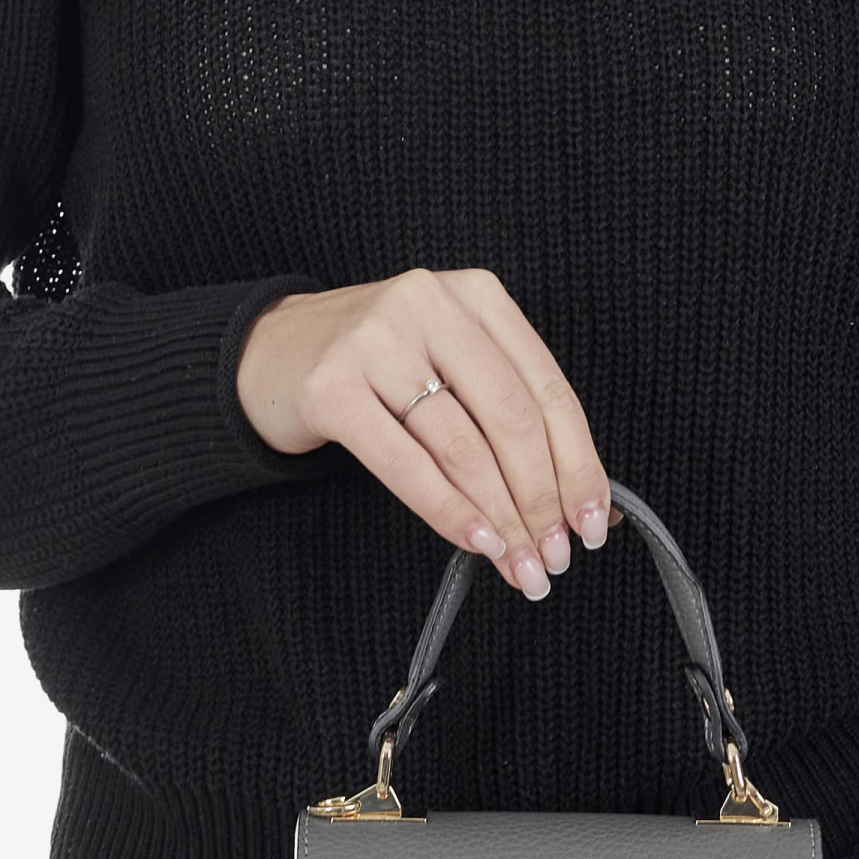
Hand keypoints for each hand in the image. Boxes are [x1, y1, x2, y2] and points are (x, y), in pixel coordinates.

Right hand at [235, 269, 621, 598]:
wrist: (265, 353)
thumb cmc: (372, 367)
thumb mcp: (447, 363)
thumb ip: (505, 412)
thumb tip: (579, 498)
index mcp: (475, 294)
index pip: (547, 388)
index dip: (578, 463)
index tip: (593, 521)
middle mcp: (429, 304)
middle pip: (511, 418)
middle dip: (541, 500)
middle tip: (554, 555)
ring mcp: (375, 340)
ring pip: (462, 446)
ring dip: (499, 518)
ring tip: (518, 563)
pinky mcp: (332, 385)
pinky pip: (406, 463)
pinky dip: (448, 511)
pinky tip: (474, 541)